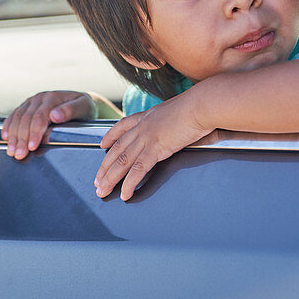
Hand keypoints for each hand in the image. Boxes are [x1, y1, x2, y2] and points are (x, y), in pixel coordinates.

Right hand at [2, 91, 93, 158]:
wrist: (81, 102)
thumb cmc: (83, 107)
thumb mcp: (82, 107)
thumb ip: (70, 110)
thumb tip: (54, 115)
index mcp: (52, 97)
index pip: (39, 117)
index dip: (34, 133)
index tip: (32, 147)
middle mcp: (40, 98)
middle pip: (26, 119)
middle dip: (21, 139)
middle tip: (19, 154)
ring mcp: (32, 102)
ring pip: (17, 118)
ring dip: (13, 136)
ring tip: (12, 151)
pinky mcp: (27, 107)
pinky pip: (14, 116)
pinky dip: (8, 127)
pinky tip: (6, 137)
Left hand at [95, 92, 210, 200]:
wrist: (202, 104)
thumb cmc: (197, 106)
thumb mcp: (178, 110)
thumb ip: (170, 119)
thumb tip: (173, 124)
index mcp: (148, 116)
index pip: (122, 126)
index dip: (110, 136)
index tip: (101, 145)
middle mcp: (143, 126)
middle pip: (117, 149)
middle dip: (104, 167)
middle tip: (97, 181)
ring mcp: (147, 137)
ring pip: (122, 161)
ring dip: (110, 178)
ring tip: (102, 191)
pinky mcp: (156, 148)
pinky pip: (138, 169)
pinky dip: (130, 183)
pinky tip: (125, 193)